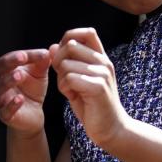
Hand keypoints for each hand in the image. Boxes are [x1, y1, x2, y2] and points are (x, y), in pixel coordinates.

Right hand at [0, 49, 50, 137]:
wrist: (34, 113)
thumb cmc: (32, 90)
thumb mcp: (39, 73)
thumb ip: (42, 62)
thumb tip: (47, 52)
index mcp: (4, 71)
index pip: (8, 60)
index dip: (17, 56)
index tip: (27, 54)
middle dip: (9, 63)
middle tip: (22, 57)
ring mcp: (0, 100)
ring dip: (8, 81)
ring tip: (19, 75)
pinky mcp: (5, 115)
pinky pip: (5, 110)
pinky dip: (11, 104)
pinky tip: (19, 99)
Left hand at [50, 28, 127, 148]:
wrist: (110, 129)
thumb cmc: (92, 105)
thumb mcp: (79, 80)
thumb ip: (67, 63)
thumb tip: (52, 46)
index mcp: (101, 58)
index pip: (87, 33)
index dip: (69, 38)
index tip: (63, 56)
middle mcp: (104, 62)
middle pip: (70, 45)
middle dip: (58, 61)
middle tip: (64, 78)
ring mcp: (102, 74)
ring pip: (66, 64)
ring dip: (61, 79)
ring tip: (71, 91)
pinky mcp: (98, 87)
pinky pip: (69, 79)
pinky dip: (65, 89)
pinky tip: (73, 97)